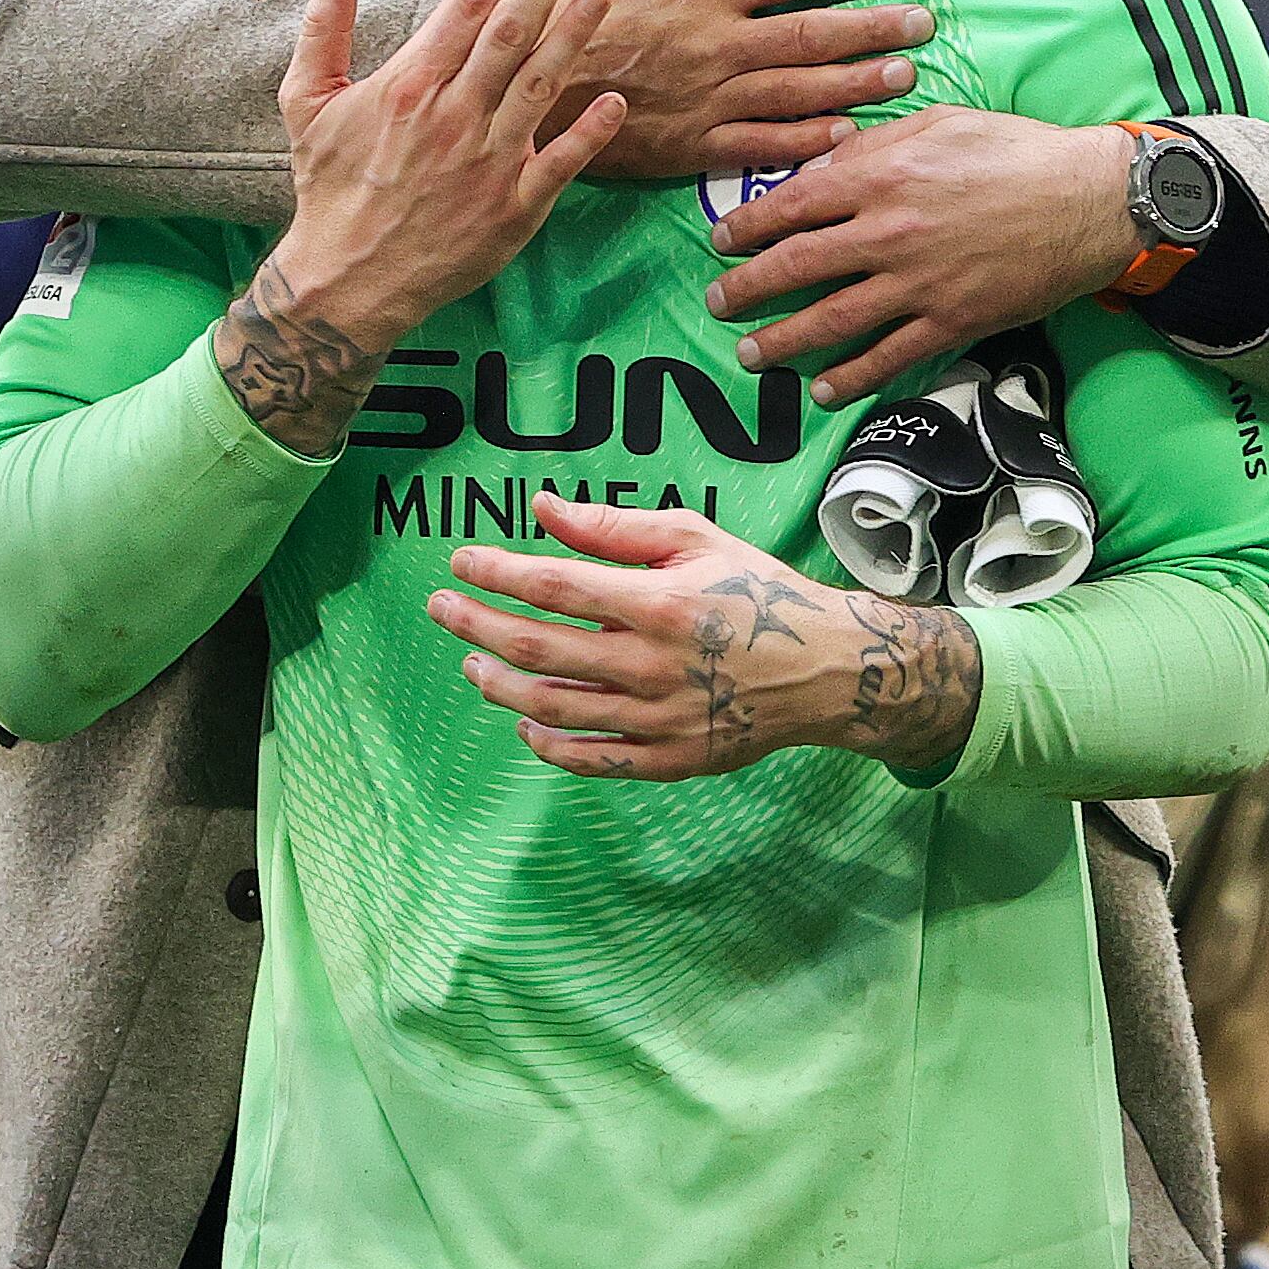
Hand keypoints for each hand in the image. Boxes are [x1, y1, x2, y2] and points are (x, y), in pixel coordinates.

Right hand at [224, 0, 628, 454]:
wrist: (346, 282)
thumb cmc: (329, 188)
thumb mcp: (305, 103)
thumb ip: (323, 29)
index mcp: (408, 85)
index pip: (468, 7)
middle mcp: (453, 116)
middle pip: (512, 32)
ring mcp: (488, 163)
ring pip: (542, 85)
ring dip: (576, 35)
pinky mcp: (513, 209)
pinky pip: (561, 163)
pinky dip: (590, 132)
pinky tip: (616, 100)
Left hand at [428, 491, 982, 778]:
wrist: (826, 668)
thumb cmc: (756, 591)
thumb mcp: (695, 539)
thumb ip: (613, 528)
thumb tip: (541, 509)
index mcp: (659, 602)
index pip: (553, 585)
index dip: (496, 573)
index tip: (460, 561)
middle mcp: (653, 664)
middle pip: (537, 649)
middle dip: (476, 625)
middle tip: (442, 607)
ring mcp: (659, 719)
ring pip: (552, 709)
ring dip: (498, 685)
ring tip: (472, 663)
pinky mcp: (670, 759)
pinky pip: (591, 759)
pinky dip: (546, 743)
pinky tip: (523, 719)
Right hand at [564, 0, 930, 180]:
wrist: (527, 79)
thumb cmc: (581, 3)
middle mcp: (718, 44)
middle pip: (813, 36)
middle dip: (874, 31)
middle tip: (921, 27)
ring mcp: (709, 99)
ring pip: (800, 93)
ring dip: (857, 84)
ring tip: (902, 77)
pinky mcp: (692, 145)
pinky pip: (762, 145)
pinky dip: (808, 141)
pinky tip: (846, 134)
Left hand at [706, 109, 1143, 405]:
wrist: (1089, 199)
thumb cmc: (1017, 150)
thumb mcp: (940, 121)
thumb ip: (874, 143)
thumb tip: (819, 165)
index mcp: (881, 174)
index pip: (791, 205)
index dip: (747, 227)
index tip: (721, 243)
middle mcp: (888, 232)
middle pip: (796, 266)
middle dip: (746, 289)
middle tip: (718, 303)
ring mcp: (918, 283)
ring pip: (831, 320)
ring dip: (783, 341)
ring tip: (751, 354)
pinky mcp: (951, 321)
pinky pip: (889, 356)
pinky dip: (851, 377)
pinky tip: (823, 389)